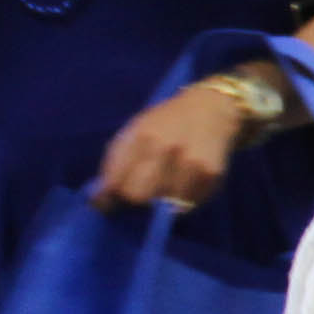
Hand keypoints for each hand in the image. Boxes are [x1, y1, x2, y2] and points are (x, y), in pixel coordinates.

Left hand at [93, 83, 249, 210]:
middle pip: (138, 196)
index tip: (111, 200)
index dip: (110, 196)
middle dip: (136, 197)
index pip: (116, 182)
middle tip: (142, 191)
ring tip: (168, 180)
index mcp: (143, 135)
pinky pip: (189, 203)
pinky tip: (186, 180)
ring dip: (163, 199)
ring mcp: (192, 163)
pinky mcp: (212, 175)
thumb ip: (116, 162)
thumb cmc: (167, 120)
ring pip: (165, 205)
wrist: (213, 108)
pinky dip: (184, 198)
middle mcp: (167, 148)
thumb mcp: (136, 130)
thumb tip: (100, 200)